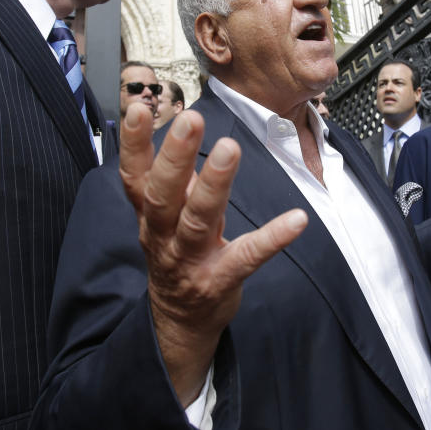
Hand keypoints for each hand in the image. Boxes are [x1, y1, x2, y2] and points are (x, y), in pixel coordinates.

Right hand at [119, 105, 307, 405]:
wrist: (179, 322)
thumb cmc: (176, 253)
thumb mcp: (165, 217)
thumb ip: (172, 178)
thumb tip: (183, 131)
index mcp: (149, 214)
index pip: (134, 176)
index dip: (133, 143)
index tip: (138, 107)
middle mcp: (162, 235)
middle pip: (163, 194)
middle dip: (175, 156)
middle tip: (192, 119)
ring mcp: (189, 260)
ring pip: (197, 221)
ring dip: (214, 185)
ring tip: (230, 149)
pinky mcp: (219, 281)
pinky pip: (247, 257)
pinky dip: (271, 238)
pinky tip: (297, 219)